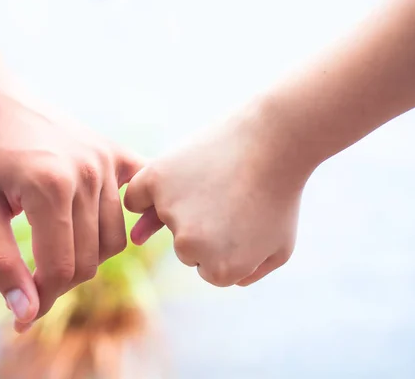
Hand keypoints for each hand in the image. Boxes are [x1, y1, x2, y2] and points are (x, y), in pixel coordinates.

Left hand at [0, 78, 141, 331]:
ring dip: (87, 258)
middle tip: (32, 282)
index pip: (61, 268)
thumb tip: (25, 314)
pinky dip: (134, 220)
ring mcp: (106, 161)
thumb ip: (1, 263)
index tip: (23, 313)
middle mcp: (88, 173)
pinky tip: (122, 231)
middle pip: (91, 259)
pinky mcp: (115, 153)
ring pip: (114, 239)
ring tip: (56, 253)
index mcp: (50, 186)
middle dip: (60, 282)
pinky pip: (139, 198)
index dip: (41, 299)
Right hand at [124, 101, 309, 286]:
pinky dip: (142, 196)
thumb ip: (246, 273)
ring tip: (215, 180)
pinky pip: (135, 198)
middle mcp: (191, 246)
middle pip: (185, 247)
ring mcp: (171, 211)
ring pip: (163, 220)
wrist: (274, 141)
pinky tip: (159, 187)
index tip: (242, 223)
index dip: (225, 245)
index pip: (208, 268)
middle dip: (204, 226)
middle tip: (231, 199)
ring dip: (181, 205)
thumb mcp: (278, 248)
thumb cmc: (279, 194)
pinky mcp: (156, 180)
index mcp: (221, 270)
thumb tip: (205, 270)